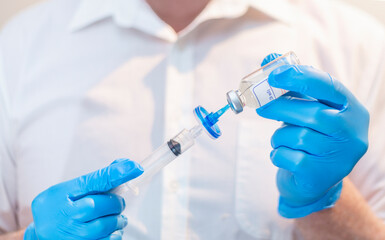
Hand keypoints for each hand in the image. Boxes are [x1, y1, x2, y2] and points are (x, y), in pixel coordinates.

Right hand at [24, 159, 142, 239]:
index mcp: (64, 193)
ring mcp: (71, 234)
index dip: (116, 173)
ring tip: (116, 218)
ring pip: (106, 225)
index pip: (95, 181)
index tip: (134, 167)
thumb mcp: (69, 189)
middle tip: (117, 203)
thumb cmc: (59, 208)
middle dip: (116, 203)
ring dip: (118, 220)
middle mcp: (65, 215)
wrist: (41, 235)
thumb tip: (123, 164)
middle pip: (102, 205)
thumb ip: (95, 180)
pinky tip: (110, 230)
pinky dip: (114, 234)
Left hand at [257, 54, 368, 217]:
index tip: (274, 75)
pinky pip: (289, 157)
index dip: (301, 77)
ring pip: (298, 137)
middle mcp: (352, 132)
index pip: (329, 86)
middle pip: (312, 114)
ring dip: (280, 136)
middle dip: (280, 108)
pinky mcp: (321, 175)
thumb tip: (268, 58)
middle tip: (261, 106)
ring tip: (281, 139)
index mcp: (352, 109)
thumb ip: (291, 84)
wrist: (313, 179)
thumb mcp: (307, 108)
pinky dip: (278, 154)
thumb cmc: (310, 136)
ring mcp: (340, 157)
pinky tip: (283, 155)